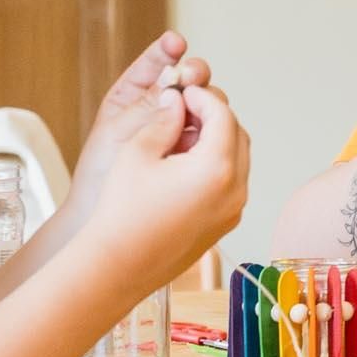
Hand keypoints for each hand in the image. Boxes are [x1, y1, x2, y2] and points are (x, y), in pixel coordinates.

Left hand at [70, 32, 213, 212]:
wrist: (109, 223)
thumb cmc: (101, 176)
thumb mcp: (119, 133)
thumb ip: (147, 107)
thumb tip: (177, 81)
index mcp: (135, 95)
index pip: (158, 63)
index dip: (168, 50)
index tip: (175, 43)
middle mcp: (162, 108)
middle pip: (190, 80)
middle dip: (194, 74)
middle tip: (192, 75)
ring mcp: (184, 130)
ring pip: (207, 106)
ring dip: (206, 101)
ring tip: (200, 103)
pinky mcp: (198, 154)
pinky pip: (213, 135)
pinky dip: (214, 129)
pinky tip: (211, 128)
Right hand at [82, 81, 250, 287]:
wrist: (118, 265)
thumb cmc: (122, 211)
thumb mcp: (139, 152)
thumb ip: (164, 119)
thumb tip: (177, 100)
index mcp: (216, 168)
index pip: (223, 115)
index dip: (202, 97)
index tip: (183, 91)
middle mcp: (234, 191)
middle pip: (238, 135)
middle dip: (214, 116)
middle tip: (184, 109)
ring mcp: (232, 211)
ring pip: (238, 160)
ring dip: (217, 141)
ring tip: (182, 135)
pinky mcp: (224, 225)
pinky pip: (231, 184)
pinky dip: (216, 165)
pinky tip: (185, 163)